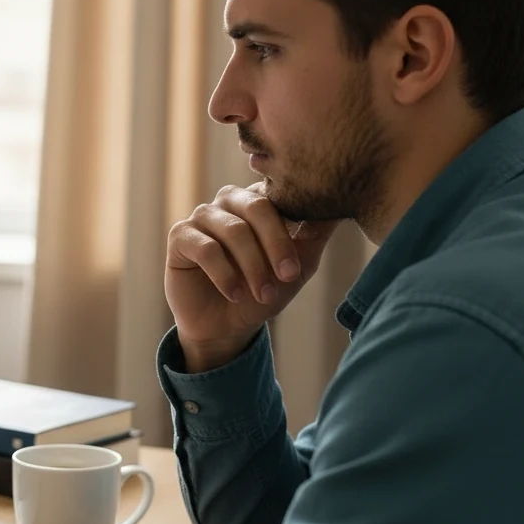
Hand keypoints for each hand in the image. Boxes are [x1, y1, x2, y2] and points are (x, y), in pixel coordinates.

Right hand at [165, 183, 338, 371]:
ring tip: (263, 294)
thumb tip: (343, 206)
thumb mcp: (298, 265)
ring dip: (252, 266)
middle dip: (276, 245)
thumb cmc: (263, 291)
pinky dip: (225, 274)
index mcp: (259, 200)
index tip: (298, 267)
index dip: (293, 227)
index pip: (279, 196)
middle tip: (288, 277)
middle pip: (257, 206)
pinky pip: (206, 248)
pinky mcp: (180, 236)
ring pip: (233, 230)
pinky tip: (235, 294)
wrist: (226, 326)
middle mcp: (229, 200)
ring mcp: (203, 216)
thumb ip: (316, 234)